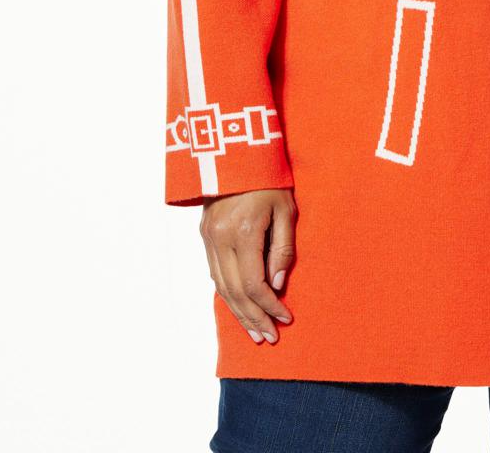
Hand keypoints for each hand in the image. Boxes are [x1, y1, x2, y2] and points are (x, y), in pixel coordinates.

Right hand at [200, 187, 295, 344]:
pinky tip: (238, 306)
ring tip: (254, 332)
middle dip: (254, 318)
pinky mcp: (204, 235)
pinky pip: (214, 273)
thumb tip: (277, 284)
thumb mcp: (285, 209)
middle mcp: (221, 239)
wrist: (235, 152)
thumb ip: (283, 248)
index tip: (285, 319)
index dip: (270, 306)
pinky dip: (226, 294)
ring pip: (221, 287)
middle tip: (269, 338)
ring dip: (238, 312)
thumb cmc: (269, 179)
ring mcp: (208, 238)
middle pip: (235, 292)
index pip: (255, 284)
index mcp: (244, 232)